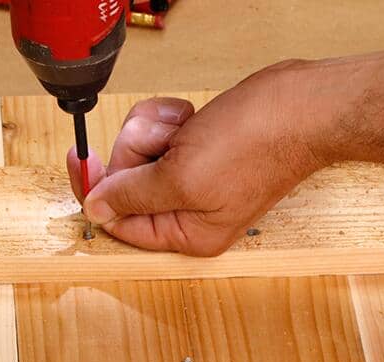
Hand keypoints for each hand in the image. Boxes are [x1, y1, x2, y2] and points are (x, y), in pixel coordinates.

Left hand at [66, 62, 331, 255]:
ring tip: (185, 127)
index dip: (97, 189)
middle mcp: (191, 213)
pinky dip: (170, 120)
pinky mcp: (201, 150)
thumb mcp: (181, 177)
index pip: (119, 223)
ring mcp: (196, 179)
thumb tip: (95, 210)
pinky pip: (161, 134)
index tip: (82, 156)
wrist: (301, 106)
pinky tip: (191, 118)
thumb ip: (132, 197)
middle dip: (137, 150)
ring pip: (142, 153)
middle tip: (165, 138)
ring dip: (154, 131)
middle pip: (127, 183)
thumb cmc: (256, 144)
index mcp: (188, 234)